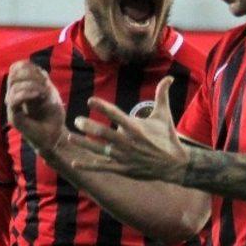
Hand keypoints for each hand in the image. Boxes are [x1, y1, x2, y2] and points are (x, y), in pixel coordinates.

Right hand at [5, 60, 66, 154]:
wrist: (55, 137)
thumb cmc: (53, 116)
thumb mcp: (51, 93)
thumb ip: (42, 80)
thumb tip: (36, 69)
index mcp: (21, 89)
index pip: (15, 68)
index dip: (28, 66)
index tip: (44, 76)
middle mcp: (14, 96)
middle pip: (13, 73)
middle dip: (31, 75)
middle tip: (46, 84)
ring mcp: (12, 107)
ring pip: (14, 85)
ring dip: (32, 85)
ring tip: (44, 93)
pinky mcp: (13, 117)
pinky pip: (13, 100)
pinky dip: (26, 94)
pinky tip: (38, 96)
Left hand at [68, 76, 189, 181]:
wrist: (175, 165)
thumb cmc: (167, 137)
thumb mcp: (164, 115)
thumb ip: (162, 95)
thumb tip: (170, 76)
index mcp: (136, 128)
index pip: (116, 115)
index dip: (102, 107)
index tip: (90, 101)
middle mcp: (128, 142)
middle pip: (104, 133)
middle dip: (88, 126)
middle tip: (77, 120)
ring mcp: (124, 157)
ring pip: (99, 150)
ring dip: (83, 143)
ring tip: (70, 136)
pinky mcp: (123, 169)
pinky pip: (102, 167)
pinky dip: (88, 165)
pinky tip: (74, 163)